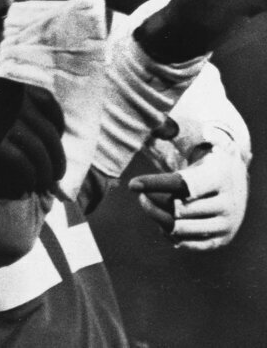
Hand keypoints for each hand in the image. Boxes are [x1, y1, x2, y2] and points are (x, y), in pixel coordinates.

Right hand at [0, 72, 66, 197]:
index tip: (56, 142)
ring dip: (45, 173)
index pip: (51, 106)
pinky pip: (22, 164)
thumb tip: (11, 114)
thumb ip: (1, 97)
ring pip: (40, 153)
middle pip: (50, 136)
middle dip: (57, 158)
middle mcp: (17, 103)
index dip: (58, 128)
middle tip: (56, 175)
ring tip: (43, 185)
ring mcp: (7, 122)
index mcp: (15, 87)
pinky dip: (28, 177)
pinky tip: (25, 186)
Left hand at [129, 144, 248, 250]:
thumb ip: (176, 137)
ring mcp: (226, 225)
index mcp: (220, 177)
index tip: (132, 184)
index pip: (182, 184)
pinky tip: (161, 220)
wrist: (235, 183)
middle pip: (178, 209)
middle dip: (152, 201)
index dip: (155, 184)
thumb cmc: (206, 163)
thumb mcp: (198, 148)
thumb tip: (157, 123)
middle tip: (140, 194)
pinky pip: (187, 243)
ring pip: (180, 228)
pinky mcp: (221, 240)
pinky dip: (169, 233)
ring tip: (148, 203)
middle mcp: (227, 204)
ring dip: (157, 217)